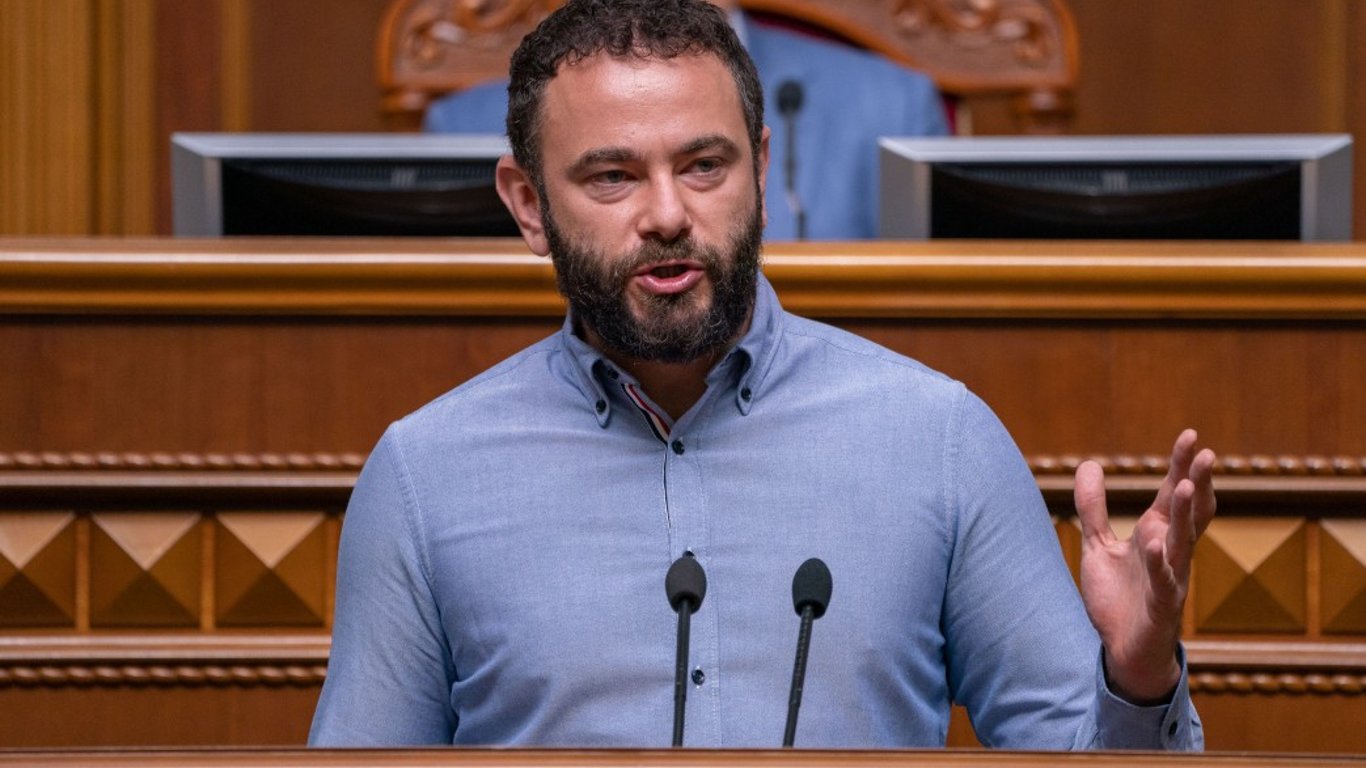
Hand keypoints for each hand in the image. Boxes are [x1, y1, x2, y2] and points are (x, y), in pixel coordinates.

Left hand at [1074, 429, 1216, 702]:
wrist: (1124, 649)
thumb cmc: (1119, 598)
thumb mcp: (1099, 545)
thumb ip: (1094, 508)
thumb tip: (1090, 463)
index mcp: (1157, 534)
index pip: (1172, 493)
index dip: (1181, 465)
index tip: (1191, 435)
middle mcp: (1170, 551)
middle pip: (1188, 511)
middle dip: (1197, 482)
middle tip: (1206, 453)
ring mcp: (1170, 577)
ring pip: (1182, 541)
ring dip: (1184, 514)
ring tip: (1184, 485)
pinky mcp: (1161, 604)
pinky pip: (1163, 581)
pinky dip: (1159, 562)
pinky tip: (1153, 543)